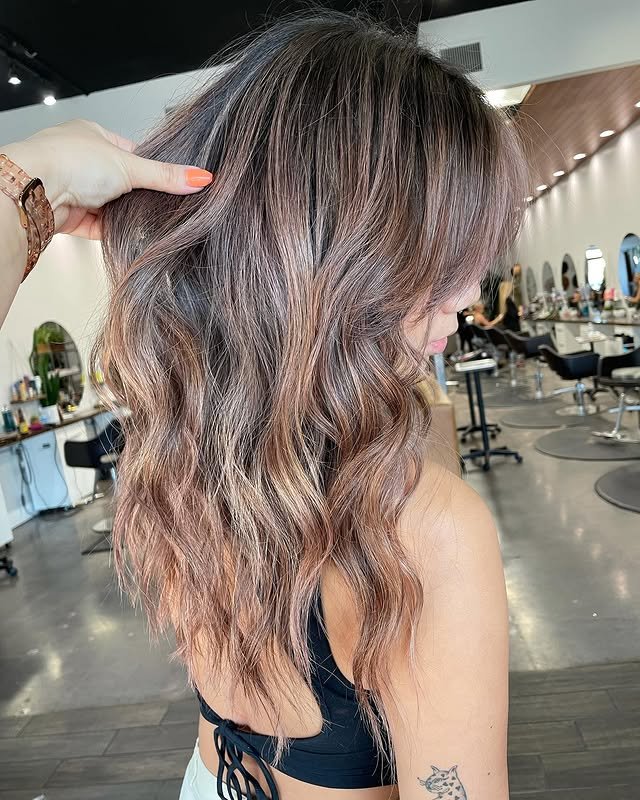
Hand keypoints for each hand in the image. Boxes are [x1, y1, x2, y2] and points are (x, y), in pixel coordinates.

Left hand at [2, 120, 211, 239]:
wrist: (35, 190)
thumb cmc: (68, 162)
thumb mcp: (129, 165)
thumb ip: (167, 176)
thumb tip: (200, 177)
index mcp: (92, 135)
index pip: (132, 153)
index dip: (151, 168)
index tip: (170, 181)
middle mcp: (81, 161)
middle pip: (123, 182)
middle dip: (139, 195)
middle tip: (161, 204)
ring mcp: (74, 189)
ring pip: (112, 206)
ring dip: (126, 214)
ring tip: (145, 219)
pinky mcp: (71, 216)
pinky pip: (100, 226)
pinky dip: (115, 231)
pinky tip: (129, 234)